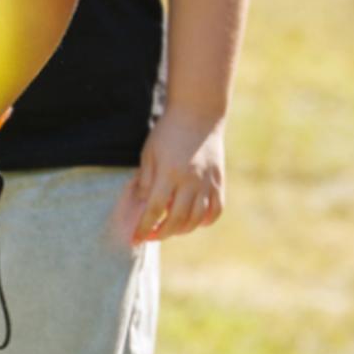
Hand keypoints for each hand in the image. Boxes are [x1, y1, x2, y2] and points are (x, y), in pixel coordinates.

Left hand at [116, 112, 226, 243]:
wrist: (198, 114)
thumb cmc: (168, 132)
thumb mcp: (149, 153)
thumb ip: (146, 181)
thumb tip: (143, 207)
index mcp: (170, 173)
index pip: (155, 210)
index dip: (144, 228)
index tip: (135, 239)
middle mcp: (191, 181)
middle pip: (177, 220)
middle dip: (161, 233)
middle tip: (150, 235)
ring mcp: (208, 182)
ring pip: (197, 219)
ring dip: (182, 230)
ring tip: (170, 228)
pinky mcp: (219, 180)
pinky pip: (217, 209)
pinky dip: (206, 220)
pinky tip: (195, 221)